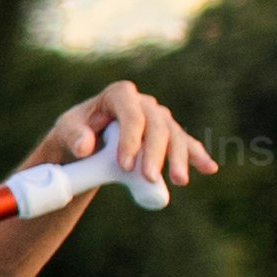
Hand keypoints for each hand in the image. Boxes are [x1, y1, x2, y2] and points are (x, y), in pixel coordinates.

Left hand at [36, 77, 216, 198]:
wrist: (85, 140)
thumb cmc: (75, 132)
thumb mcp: (66, 130)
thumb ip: (73, 136)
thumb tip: (85, 147)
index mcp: (120, 95)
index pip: (131, 115)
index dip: (131, 138)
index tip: (124, 165)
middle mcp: (144, 103)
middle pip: (157, 126)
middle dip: (155, 153)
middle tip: (148, 178)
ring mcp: (159, 118)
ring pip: (174, 136)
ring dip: (179, 158)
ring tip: (179, 181)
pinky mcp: (168, 135)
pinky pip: (186, 143)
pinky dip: (197, 155)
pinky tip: (209, 168)